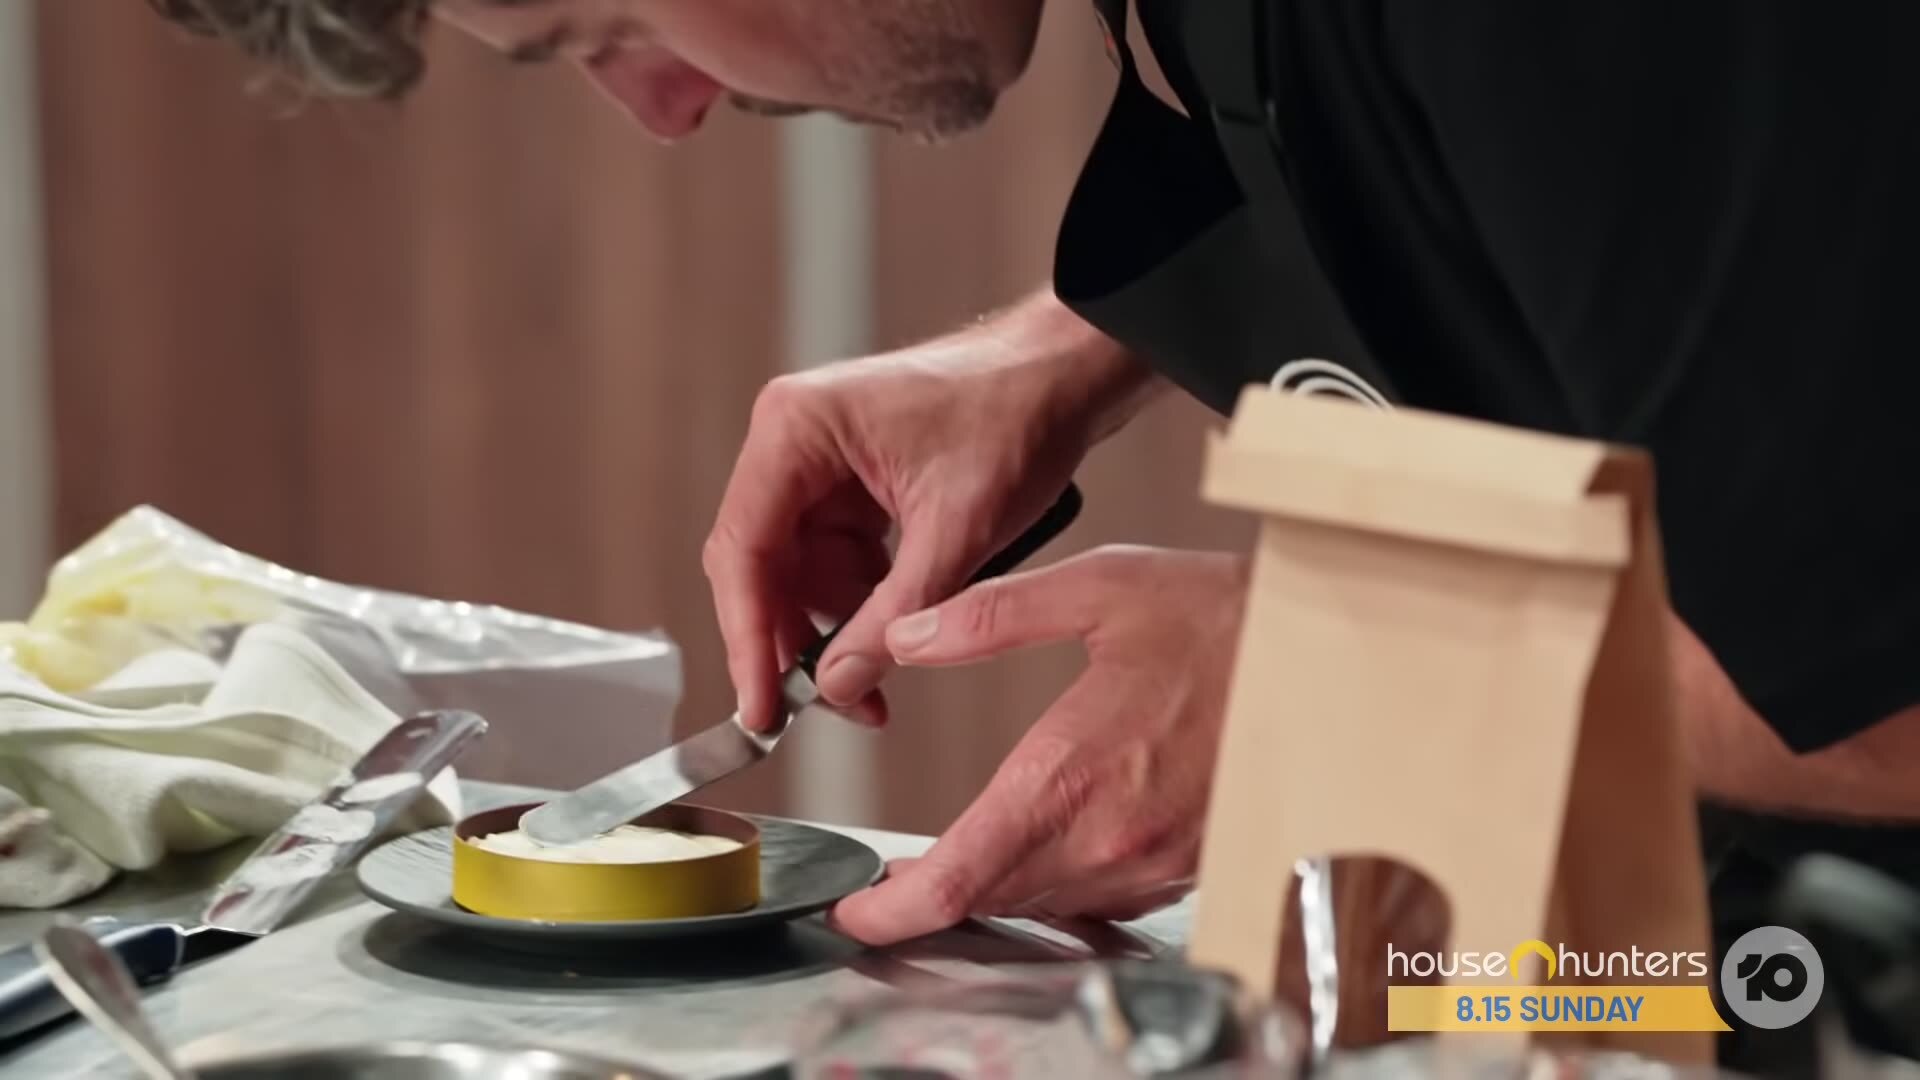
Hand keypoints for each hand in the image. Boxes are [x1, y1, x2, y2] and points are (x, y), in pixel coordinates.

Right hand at [704, 291, 1158, 730]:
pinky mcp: (848, 482)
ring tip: (880, 676)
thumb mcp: (957, 531)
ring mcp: (817, 461)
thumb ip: (892, 615)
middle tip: (835, 704)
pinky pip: (832, 559)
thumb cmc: (1016, 414)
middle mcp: (792, 440)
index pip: (743, 551)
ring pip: (797, 573)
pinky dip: (860, 602)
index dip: (748, 638)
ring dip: (835, 628)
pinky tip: (895, 629)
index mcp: (796, 429)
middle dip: (796, 642)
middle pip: (762, 567)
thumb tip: (836, 684)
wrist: (1065, 375)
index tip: (762, 706)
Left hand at [829, 545, 1247, 944]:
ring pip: (1047, 904)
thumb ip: (989, 618)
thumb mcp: (1102, 590)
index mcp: (1072, 776)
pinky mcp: (1188, 866)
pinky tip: (1052, 842)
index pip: (959, 877)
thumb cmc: (1230, 621)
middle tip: (893, 883)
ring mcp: (1155, 862)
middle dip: (935, 896)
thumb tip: (908, 636)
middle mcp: (1112, 838)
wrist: (1341, 661)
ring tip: (956, 862)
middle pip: (993, 900)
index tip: (855, 909)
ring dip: (997, 887)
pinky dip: (1059, 881)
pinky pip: (1102, 897)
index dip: (893, 909)